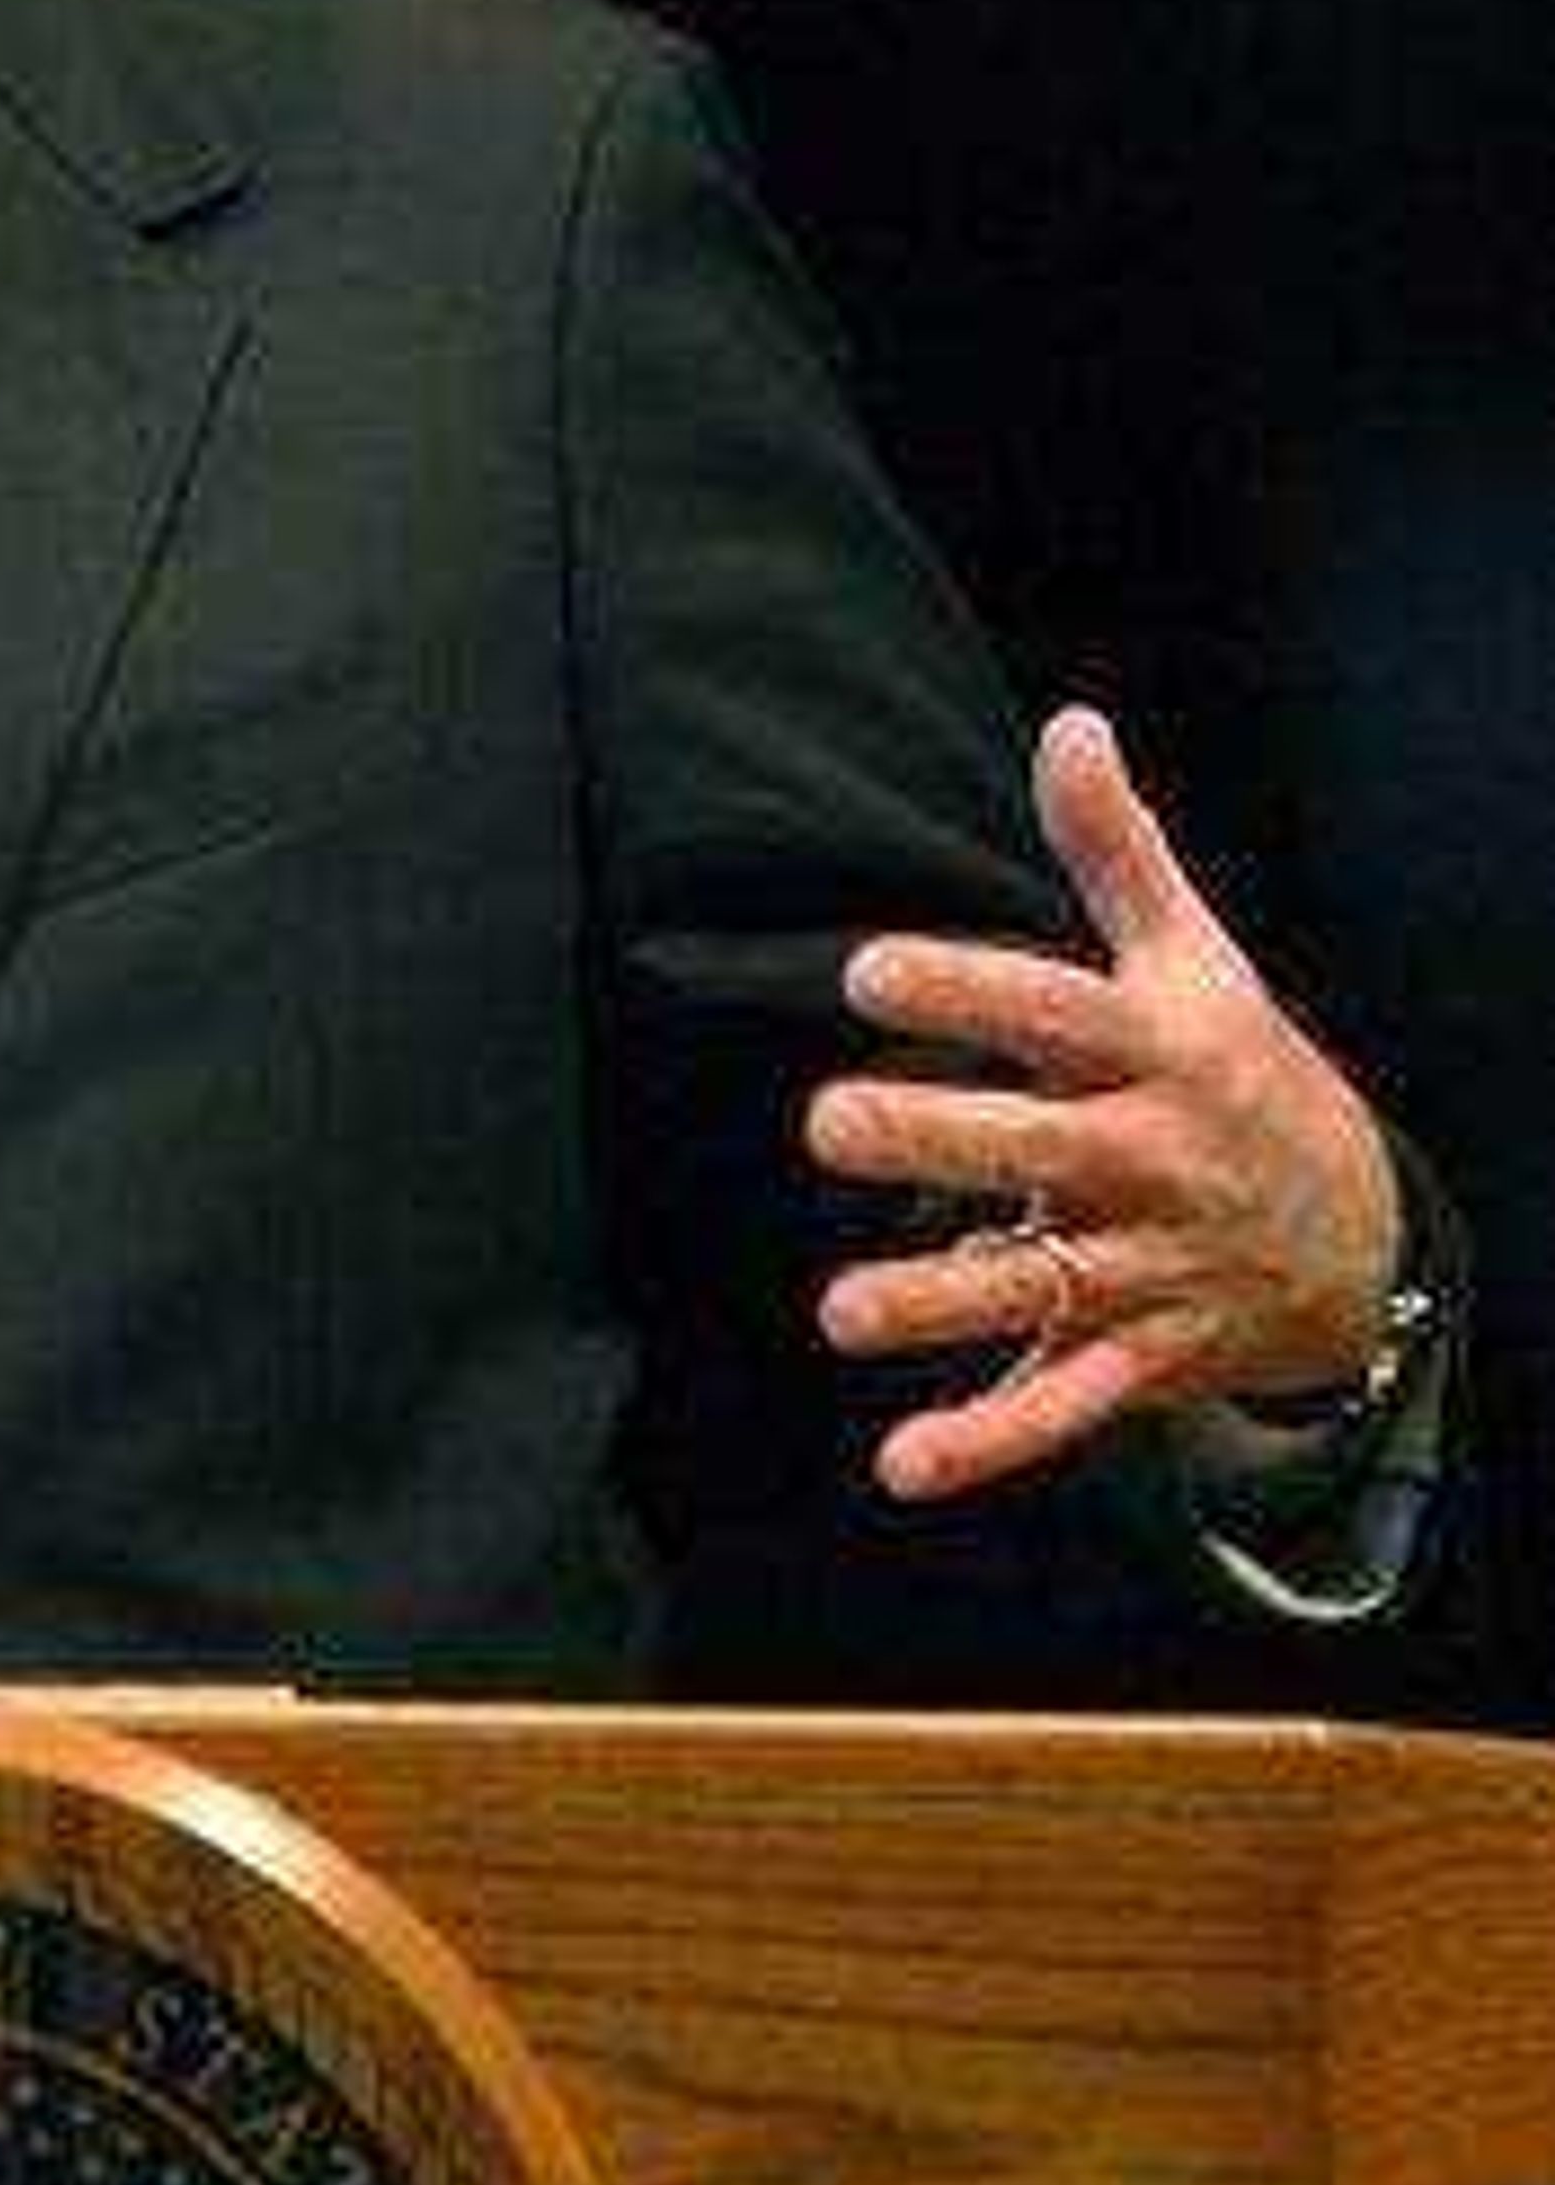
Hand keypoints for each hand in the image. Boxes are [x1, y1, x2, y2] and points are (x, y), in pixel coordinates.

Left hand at [804, 705, 1405, 1504]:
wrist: (1357, 1236)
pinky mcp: (1134, 1356)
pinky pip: (1060, 1402)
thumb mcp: (1192, 958)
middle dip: (938, 1140)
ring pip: (1038, 1287)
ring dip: (940, 1304)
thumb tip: (1068, 719)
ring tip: (843, 1311)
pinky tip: (904, 1465)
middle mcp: (1149, 1159)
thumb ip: (1115, 849)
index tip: (867, 970)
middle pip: (1037, 1145)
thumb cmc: (1235, 1071)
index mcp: (1158, 1051)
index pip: (1056, 1009)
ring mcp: (1145, 1266)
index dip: (966, 989)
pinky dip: (988, 1440)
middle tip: (828, 1124)